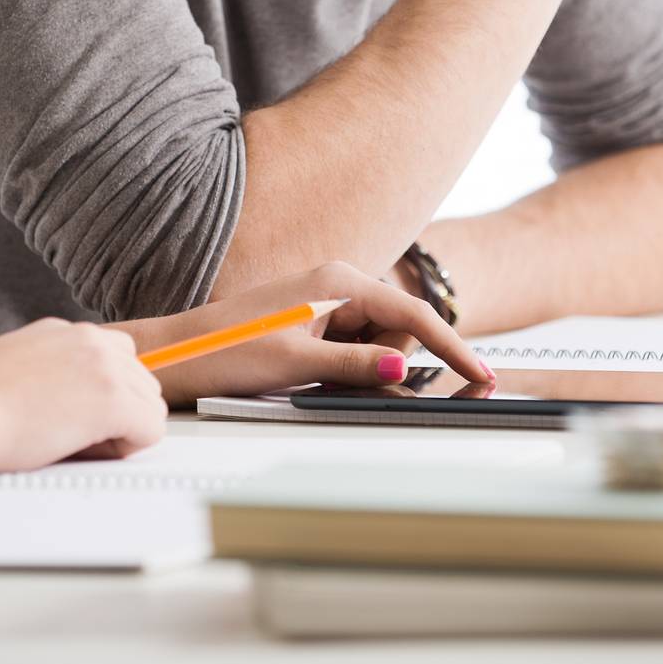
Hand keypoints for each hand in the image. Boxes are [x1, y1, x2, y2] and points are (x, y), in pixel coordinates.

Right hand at [0, 319, 167, 474]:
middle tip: (71, 435)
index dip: (100, 395)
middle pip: (140, 380)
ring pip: (149, 405)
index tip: (76, 415)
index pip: (116, 358)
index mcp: (65, 333)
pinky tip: (81, 450)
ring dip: (120, 431)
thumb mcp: (10, 368)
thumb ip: (44, 373)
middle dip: (116, 412)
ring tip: (70, 444)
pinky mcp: (113, 399)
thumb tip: (51, 399)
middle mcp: (91, 341)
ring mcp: (106, 367)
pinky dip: (124, 449)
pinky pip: (151, 431)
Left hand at [146, 261, 493, 404]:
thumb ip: (357, 365)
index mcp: (339, 281)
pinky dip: (345, 369)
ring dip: (363, 369)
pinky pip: (350, 348)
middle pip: (397, 330)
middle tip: (343, 382)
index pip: (414, 315)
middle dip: (390, 364)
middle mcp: (336, 284)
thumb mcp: (299, 365)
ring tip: (312, 378)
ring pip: (375, 343)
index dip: (452, 348)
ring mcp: (324, 303)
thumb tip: (403, 370)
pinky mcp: (312, 323)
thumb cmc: (228, 351)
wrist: (181, 355)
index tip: (481, 376)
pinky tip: (310, 378)